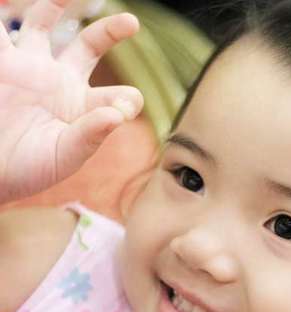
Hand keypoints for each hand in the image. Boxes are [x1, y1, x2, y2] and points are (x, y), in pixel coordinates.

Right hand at [0, 0, 143, 202]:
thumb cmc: (31, 169)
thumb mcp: (65, 156)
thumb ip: (90, 135)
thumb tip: (119, 115)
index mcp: (83, 107)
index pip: (116, 96)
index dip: (127, 99)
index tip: (125, 108)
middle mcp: (59, 82)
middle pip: (88, 46)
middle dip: (110, 32)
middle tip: (132, 23)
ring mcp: (28, 68)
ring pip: (42, 22)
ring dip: (55, 3)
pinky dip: (3, 8)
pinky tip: (8, 0)